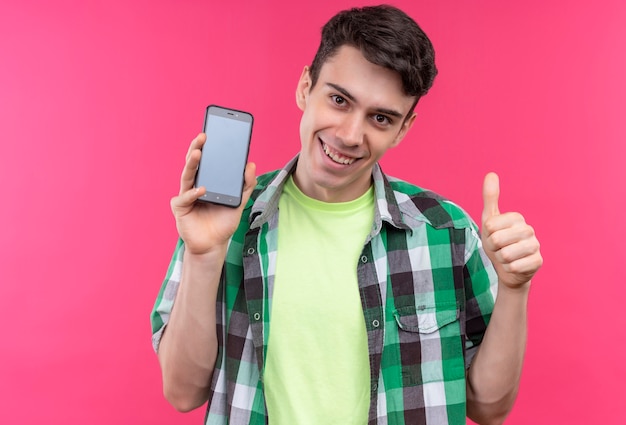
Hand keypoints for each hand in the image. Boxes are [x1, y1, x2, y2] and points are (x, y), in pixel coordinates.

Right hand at [170, 133, 256, 254]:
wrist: (213, 245)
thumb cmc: (223, 223)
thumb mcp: (240, 202)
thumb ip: (246, 184)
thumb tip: (251, 164)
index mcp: (207, 180)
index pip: (206, 160)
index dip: (208, 146)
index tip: (213, 132)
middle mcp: (194, 184)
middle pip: (194, 163)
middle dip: (197, 148)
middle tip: (203, 136)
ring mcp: (185, 195)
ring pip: (187, 175)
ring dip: (192, 163)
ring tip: (199, 153)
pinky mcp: (180, 208)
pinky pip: (185, 197)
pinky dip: (193, 193)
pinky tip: (202, 190)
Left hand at [481, 172, 542, 288]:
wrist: (507, 269)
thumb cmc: (497, 243)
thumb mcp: (489, 220)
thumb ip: (490, 197)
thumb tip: (491, 173)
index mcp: (517, 217)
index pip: (490, 226)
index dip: (487, 235)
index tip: (493, 236)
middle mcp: (529, 229)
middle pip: (497, 240)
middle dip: (493, 248)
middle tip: (499, 249)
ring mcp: (536, 246)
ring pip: (506, 254)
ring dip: (501, 259)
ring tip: (506, 257)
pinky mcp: (538, 262)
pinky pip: (514, 267)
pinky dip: (509, 269)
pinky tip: (514, 266)